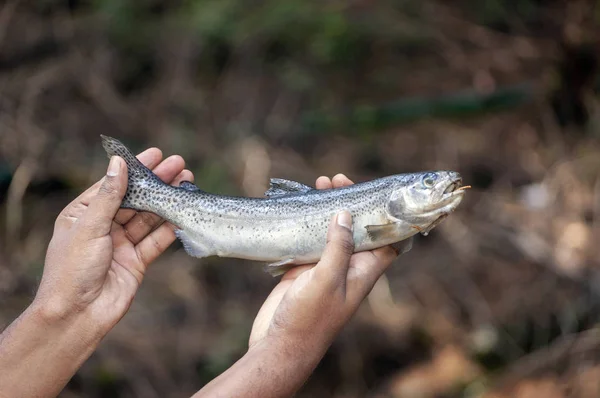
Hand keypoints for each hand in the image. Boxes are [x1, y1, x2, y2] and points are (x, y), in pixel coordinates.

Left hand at [34, 148, 193, 331]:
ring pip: (149, 218)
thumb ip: (108, 196)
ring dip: (167, 202)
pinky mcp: (137, 262)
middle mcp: (103, 227)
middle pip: (136, 200)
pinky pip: (156, 241)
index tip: (156, 154)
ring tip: (187, 185)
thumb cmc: (72, 270)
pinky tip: (184, 215)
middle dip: (157, 183)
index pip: (113, 185)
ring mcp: (121, 244)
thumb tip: (118, 164)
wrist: (77, 315)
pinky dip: (170, 229)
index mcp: (83, 214)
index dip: (135, 169)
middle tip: (180, 165)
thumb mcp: (89, 227)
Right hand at [249, 174, 399, 350]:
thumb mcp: (328, 280)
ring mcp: (325, 267)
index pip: (387, 239)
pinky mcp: (304, 268)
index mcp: (364, 272)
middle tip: (338, 180)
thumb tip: (346, 214)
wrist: (279, 345)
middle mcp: (348, 267)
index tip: (379, 192)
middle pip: (358, 228)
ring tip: (320, 184)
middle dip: (352, 203)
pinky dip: (309, 221)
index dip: (387, 215)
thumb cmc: (310, 319)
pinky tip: (302, 205)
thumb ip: (339, 247)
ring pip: (333, 231)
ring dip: (329, 208)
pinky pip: (311, 239)